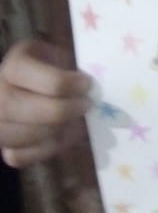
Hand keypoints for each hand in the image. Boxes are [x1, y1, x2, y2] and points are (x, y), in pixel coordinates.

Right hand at [0, 39, 91, 167]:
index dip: (61, 82)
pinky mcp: (4, 146)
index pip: (26, 73)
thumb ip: (72, 67)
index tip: (86, 83)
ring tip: (76, 121)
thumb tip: (94, 88)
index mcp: (13, 65)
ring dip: (57, 131)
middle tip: (85, 105)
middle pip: (20, 107)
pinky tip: (64, 135)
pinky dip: (46, 149)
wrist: (39, 87)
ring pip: (21, 134)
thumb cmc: (56, 69)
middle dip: (60, 110)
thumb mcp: (62, 57)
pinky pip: (19, 156)